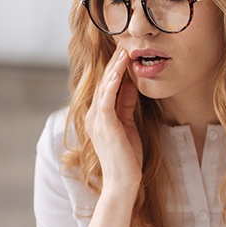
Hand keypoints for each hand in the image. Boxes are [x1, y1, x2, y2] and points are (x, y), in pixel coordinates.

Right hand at [85, 43, 142, 193]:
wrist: (123, 180)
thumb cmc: (126, 155)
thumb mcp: (128, 123)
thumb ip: (126, 104)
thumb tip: (131, 84)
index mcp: (100, 115)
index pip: (108, 87)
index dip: (116, 70)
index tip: (125, 55)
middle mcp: (94, 114)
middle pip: (105, 83)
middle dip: (114, 64)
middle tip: (123, 46)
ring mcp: (97, 118)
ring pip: (105, 86)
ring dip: (114, 68)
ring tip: (123, 52)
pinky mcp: (104, 122)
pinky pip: (107, 97)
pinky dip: (113, 81)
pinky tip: (120, 69)